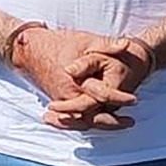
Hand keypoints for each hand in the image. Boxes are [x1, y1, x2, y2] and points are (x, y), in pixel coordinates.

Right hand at [10, 29, 136, 131]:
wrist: (31, 49)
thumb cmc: (60, 43)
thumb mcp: (86, 40)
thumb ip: (107, 44)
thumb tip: (127, 45)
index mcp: (76, 82)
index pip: (102, 97)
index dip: (120, 98)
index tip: (134, 100)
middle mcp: (67, 97)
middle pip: (92, 117)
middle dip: (113, 122)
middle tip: (131, 121)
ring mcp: (61, 102)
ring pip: (82, 122)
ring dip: (101, 125)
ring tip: (121, 124)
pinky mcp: (58, 103)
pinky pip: (74, 119)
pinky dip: (86, 123)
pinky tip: (100, 123)